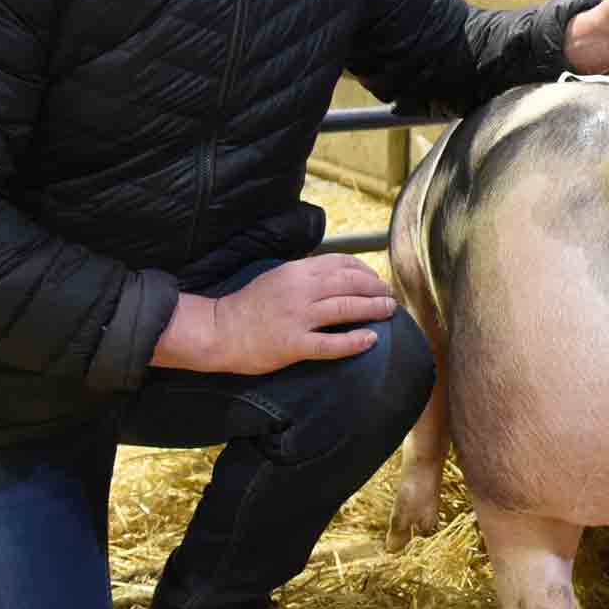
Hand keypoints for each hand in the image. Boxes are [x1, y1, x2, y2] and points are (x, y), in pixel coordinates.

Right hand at [155, 255, 395, 373]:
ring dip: (373, 309)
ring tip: (388, 311)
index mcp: (297, 271)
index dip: (365, 270)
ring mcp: (297, 318)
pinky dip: (354, 341)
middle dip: (375, 288)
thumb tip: (338, 273)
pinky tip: (371, 339)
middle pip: (350, 283)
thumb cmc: (250, 304)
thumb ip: (306, 274)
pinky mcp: (293, 345)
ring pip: (346, 309)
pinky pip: (331, 344)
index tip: (376, 279)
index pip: (341, 264)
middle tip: (389, 295)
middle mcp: (300, 290)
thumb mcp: (278, 277)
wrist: (219, 330)